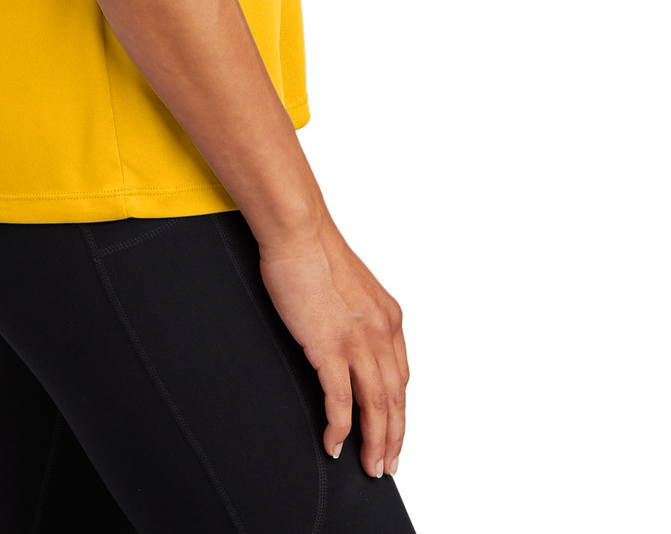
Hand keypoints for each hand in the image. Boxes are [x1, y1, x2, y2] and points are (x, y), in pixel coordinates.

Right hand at [257, 217, 408, 478]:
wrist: (298, 231)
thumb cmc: (314, 250)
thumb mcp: (350, 287)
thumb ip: (357, 316)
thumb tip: (346, 335)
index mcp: (388, 318)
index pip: (400, 376)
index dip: (399, 410)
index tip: (394, 431)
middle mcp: (381, 332)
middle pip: (395, 398)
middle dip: (393, 437)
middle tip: (387, 464)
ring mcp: (358, 341)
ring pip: (376, 406)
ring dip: (375, 442)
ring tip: (370, 466)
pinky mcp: (330, 346)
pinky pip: (341, 400)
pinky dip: (341, 427)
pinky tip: (335, 443)